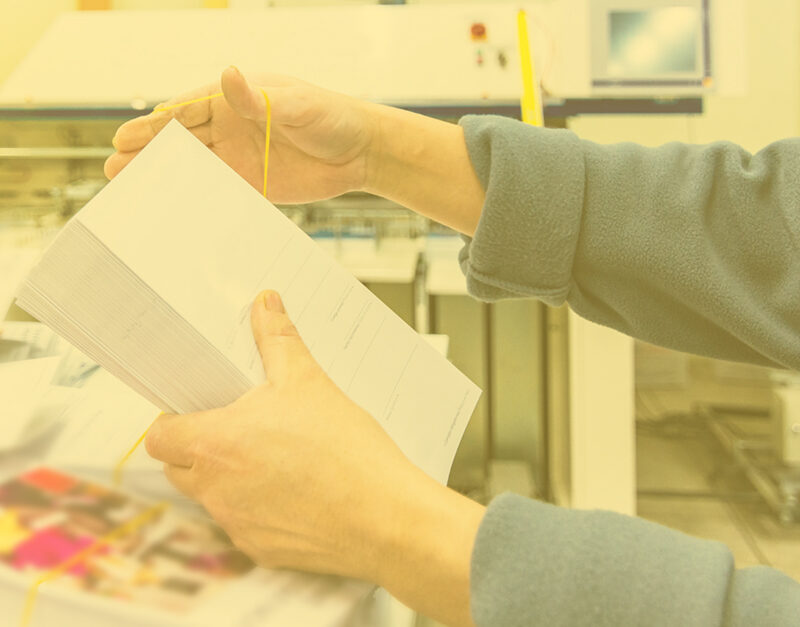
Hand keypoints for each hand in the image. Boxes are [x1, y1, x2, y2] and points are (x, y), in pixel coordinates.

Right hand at [105, 67, 376, 202]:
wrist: (361, 152)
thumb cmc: (331, 116)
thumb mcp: (296, 104)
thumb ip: (259, 98)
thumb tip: (227, 75)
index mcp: (234, 100)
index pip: (185, 113)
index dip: (154, 126)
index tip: (124, 138)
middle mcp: (231, 128)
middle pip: (181, 142)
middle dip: (148, 154)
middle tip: (114, 169)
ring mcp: (241, 158)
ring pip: (194, 168)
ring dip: (165, 178)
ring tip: (132, 190)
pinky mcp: (255, 185)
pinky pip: (219, 193)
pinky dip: (196, 200)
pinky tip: (174, 210)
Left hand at [145, 290, 482, 625]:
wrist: (386, 517)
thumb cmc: (347, 452)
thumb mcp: (310, 382)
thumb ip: (278, 339)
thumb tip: (264, 304)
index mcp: (218, 443)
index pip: (160, 436)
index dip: (173, 420)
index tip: (200, 410)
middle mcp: (216, 489)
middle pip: (178, 467)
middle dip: (198, 448)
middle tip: (240, 429)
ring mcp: (236, 524)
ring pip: (212, 497)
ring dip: (229, 477)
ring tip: (277, 458)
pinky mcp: (260, 549)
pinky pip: (243, 524)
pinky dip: (258, 507)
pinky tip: (296, 491)